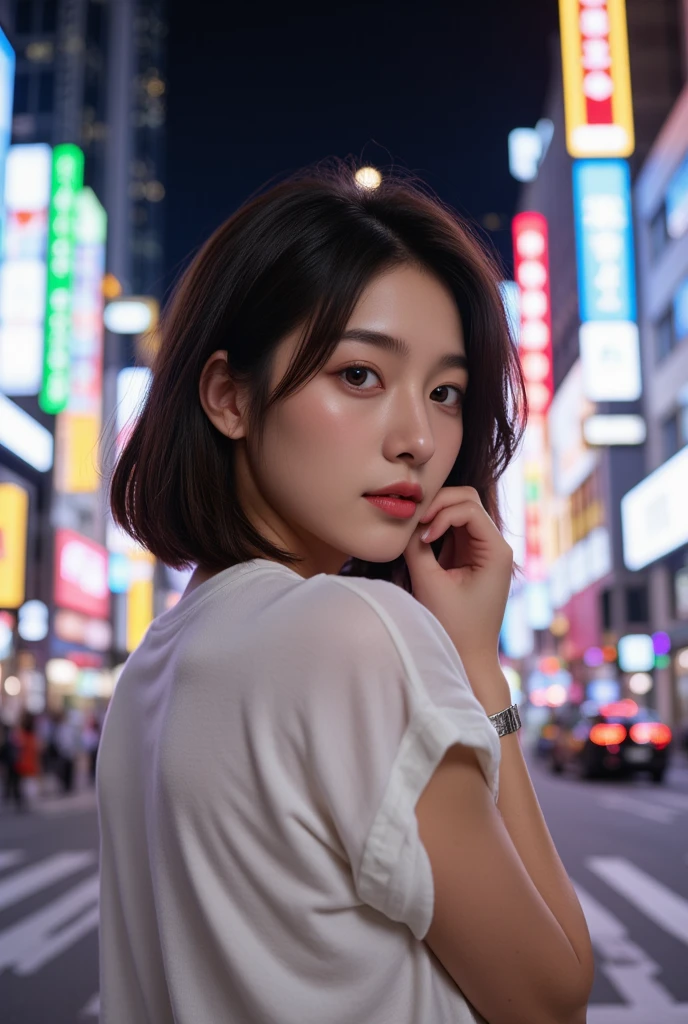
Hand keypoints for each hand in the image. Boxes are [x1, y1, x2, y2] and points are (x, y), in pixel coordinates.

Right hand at [403, 486, 512, 684]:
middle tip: (415, 523)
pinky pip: (451, 529)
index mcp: (496, 551)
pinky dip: (434, 528)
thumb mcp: (430, 585)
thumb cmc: (454, 628)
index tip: (422, 538)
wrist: (469, 659)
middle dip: (439, 504)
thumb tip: (406, 522)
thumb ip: (416, 549)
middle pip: (466, 499)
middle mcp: (494, 545)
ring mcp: (482, 550)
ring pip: (457, 510)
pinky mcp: (468, 557)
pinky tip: (418, 541)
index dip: (441, 513)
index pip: (468, 507)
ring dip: (434, 515)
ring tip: (414, 532)